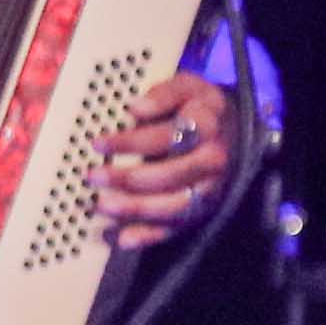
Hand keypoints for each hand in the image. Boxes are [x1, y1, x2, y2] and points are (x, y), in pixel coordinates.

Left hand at [95, 75, 238, 244]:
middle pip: (168, 175)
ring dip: (135, 209)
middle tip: (92, 176)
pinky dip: (149, 236)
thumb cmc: (199, 108)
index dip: (130, 141)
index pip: (167, 137)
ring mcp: (208, 190)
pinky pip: (176, 229)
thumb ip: (164, 92)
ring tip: (102, 205)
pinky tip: (123, 238)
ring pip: (173, 206)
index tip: (98, 142)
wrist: (233, 132)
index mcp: (207, 129)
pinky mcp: (202, 211)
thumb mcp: (188, 86)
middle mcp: (212, 163)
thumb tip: (135, 107)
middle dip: (127, 178)